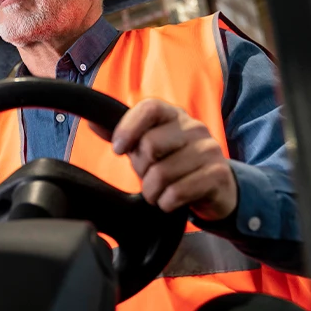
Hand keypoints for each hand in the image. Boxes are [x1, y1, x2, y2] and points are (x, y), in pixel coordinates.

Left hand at [90, 98, 236, 220]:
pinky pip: (179, 191)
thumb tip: (92, 122)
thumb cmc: (172, 163)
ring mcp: (209, 149)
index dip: (128, 128)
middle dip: (141, 168)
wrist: (214, 187)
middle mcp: (194, 127)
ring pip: (163, 172)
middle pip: (151, 143)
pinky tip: (170, 202)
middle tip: (147, 176)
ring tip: (157, 193)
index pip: (149, 108)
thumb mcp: (145, 147)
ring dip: (152, 191)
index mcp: (173, 115)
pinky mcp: (218, 174)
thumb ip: (121, 134)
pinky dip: (167, 202)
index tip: (118, 149)